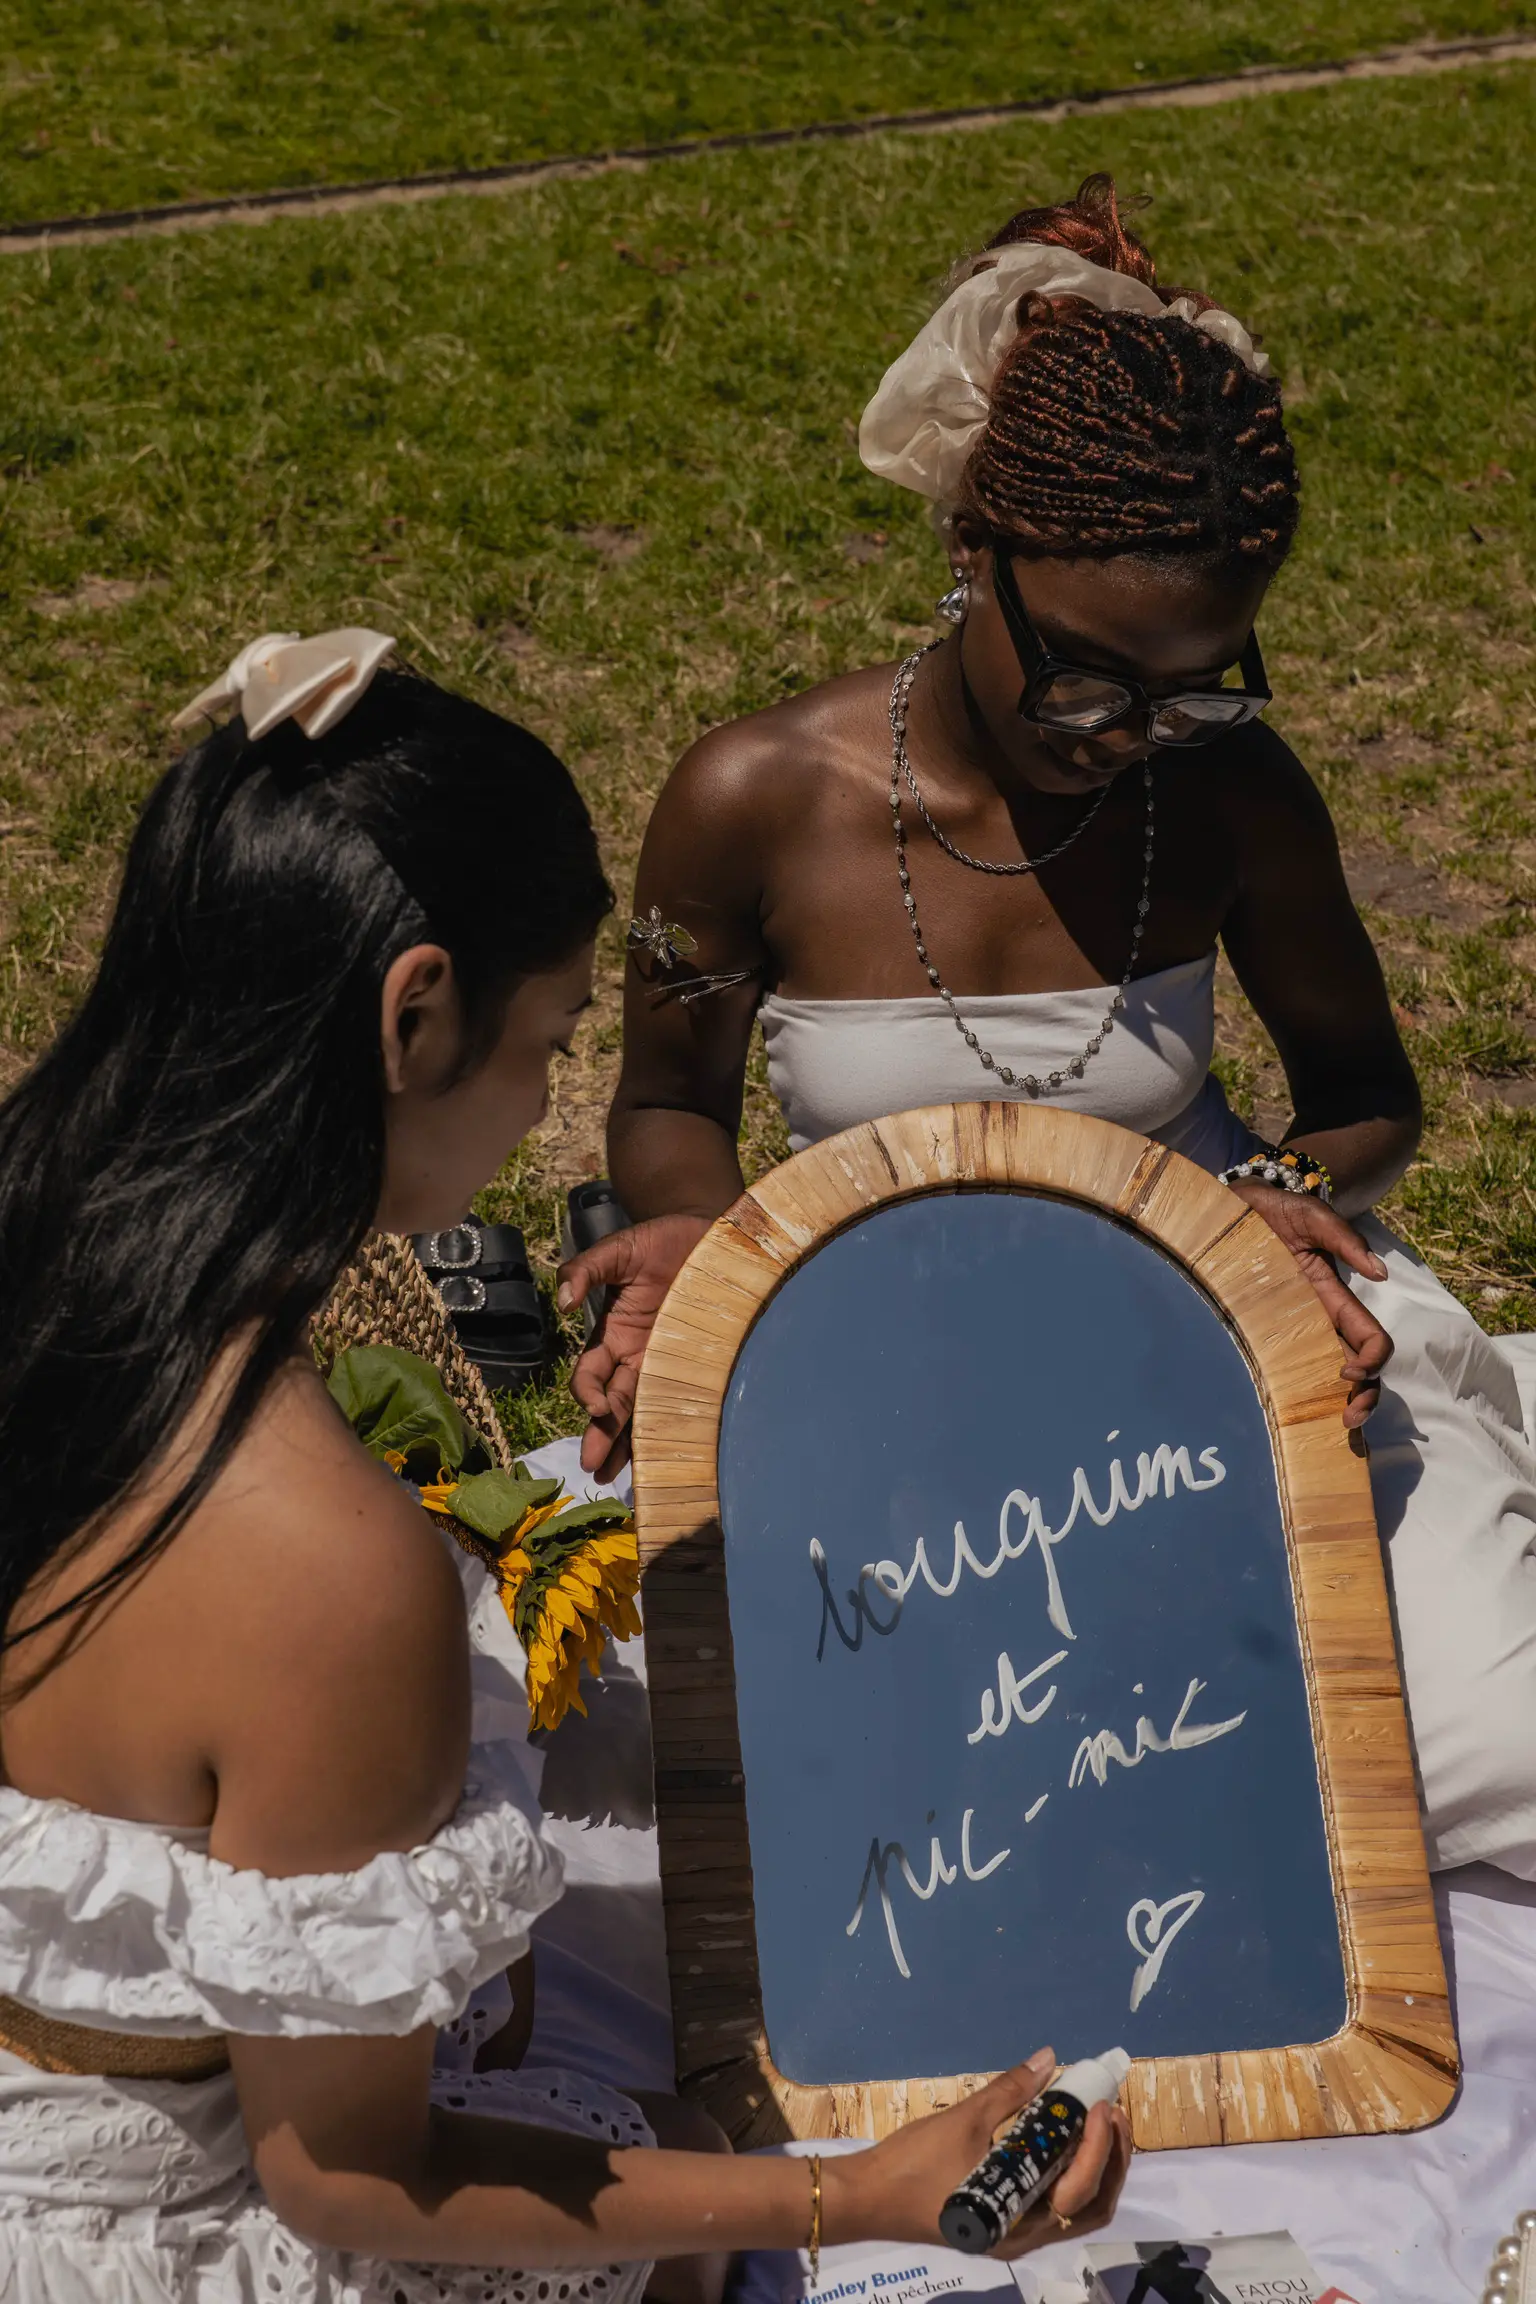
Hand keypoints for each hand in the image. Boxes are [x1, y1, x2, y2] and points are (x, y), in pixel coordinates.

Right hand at [559, 1214, 713, 1478]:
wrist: (712, 1234)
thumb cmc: (660, 1240)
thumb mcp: (618, 1250)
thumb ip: (586, 1270)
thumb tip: (563, 1301)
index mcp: (613, 1336)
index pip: (589, 1376)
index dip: (588, 1394)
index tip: (598, 1408)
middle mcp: (637, 1359)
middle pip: (614, 1406)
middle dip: (602, 1437)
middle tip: (595, 1470)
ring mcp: (668, 1366)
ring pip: (644, 1414)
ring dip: (630, 1446)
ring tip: (620, 1479)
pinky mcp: (701, 1366)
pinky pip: (684, 1401)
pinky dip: (676, 1429)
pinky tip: (673, 1457)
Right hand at [825, 2049, 1132, 2259]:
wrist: (868, 2197)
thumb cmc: (914, 2164)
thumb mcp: (965, 2121)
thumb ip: (1011, 2091)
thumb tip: (1049, 2059)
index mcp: (1020, 2221)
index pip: (1081, 2189)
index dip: (1100, 2147)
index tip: (1100, 2105)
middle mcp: (1027, 2237)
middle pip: (1092, 2206)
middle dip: (1111, 2159)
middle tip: (1111, 2111)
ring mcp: (1017, 2234)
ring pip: (1078, 2209)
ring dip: (1096, 2167)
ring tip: (1098, 2122)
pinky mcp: (1007, 2224)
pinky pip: (1056, 2204)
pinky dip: (1071, 2173)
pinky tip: (1067, 2138)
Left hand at [1226, 1181, 1392, 1431]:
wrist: (1229, 1206)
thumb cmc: (1274, 1209)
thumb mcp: (1311, 1216)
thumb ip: (1344, 1239)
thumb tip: (1380, 1275)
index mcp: (1333, 1298)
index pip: (1371, 1339)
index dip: (1373, 1360)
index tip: (1349, 1371)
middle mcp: (1317, 1320)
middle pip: (1357, 1369)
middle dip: (1363, 1398)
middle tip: (1347, 1420)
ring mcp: (1288, 1329)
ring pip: (1323, 1377)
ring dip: (1335, 1405)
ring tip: (1328, 1428)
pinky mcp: (1255, 1331)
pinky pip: (1279, 1369)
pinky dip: (1293, 1396)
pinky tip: (1287, 1418)